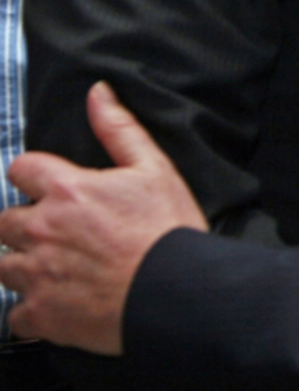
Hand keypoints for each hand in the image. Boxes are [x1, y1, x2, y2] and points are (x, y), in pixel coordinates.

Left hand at [0, 82, 206, 355]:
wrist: (173, 290)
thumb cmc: (167, 229)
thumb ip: (118, 128)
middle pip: (2, 220)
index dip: (34, 175)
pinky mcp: (39, 315)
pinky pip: (15, 314)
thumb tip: (98, 93)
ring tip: (56, 267)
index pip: (20, 168)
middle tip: (57, 231)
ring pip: (2, 266)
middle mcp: (41, 230)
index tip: (49, 186)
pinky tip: (59, 301)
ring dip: (23, 264)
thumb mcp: (153, 167)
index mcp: (67, 191)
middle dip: (24, 223)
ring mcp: (36, 275)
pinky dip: (32, 308)